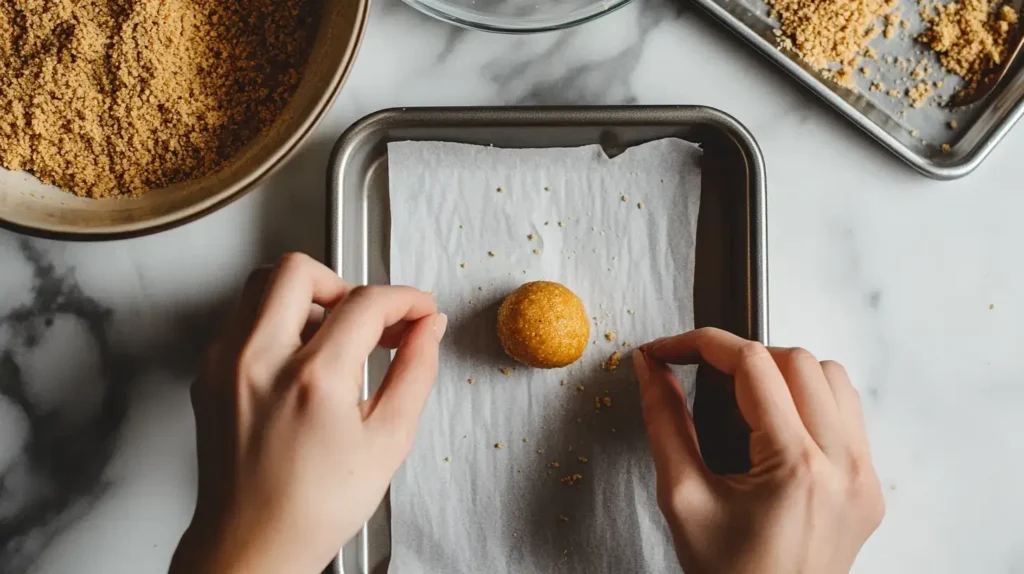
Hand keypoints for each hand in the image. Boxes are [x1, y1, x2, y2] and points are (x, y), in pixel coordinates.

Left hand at [170, 253, 446, 573]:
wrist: (252, 544)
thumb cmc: (312, 507)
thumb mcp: (388, 441)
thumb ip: (416, 372)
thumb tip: (428, 328)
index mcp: (312, 379)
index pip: (366, 303)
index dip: (405, 299)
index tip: (418, 310)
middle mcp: (259, 361)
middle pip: (300, 270)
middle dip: (346, 282)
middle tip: (368, 316)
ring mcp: (225, 363)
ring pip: (261, 283)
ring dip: (307, 295)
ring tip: (334, 334)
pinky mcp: (208, 372)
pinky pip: (242, 316)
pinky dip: (276, 318)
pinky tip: (301, 355)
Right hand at [634, 328, 883, 573]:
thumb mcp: (682, 497)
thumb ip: (664, 423)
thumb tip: (650, 369)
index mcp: (796, 468)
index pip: (752, 365)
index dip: (702, 344)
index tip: (668, 350)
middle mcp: (843, 466)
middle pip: (797, 360)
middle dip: (742, 356)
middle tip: (700, 374)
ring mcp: (863, 477)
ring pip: (832, 378)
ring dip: (784, 372)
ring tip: (742, 398)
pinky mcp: (868, 487)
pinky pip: (849, 414)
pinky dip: (811, 400)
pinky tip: (778, 423)